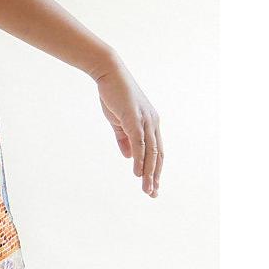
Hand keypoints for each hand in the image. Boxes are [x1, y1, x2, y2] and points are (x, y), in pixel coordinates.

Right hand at [94, 59, 162, 196]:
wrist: (109, 74)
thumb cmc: (113, 95)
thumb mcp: (118, 121)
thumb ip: (124, 139)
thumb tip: (129, 156)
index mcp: (150, 124)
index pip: (157, 151)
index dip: (155, 169)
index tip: (152, 185)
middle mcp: (152, 123)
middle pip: (158, 155)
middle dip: (156, 176)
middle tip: (153, 193)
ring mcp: (145, 121)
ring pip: (151, 152)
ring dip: (150, 173)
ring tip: (147, 189)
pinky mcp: (135, 119)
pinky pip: (140, 144)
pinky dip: (140, 160)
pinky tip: (138, 173)